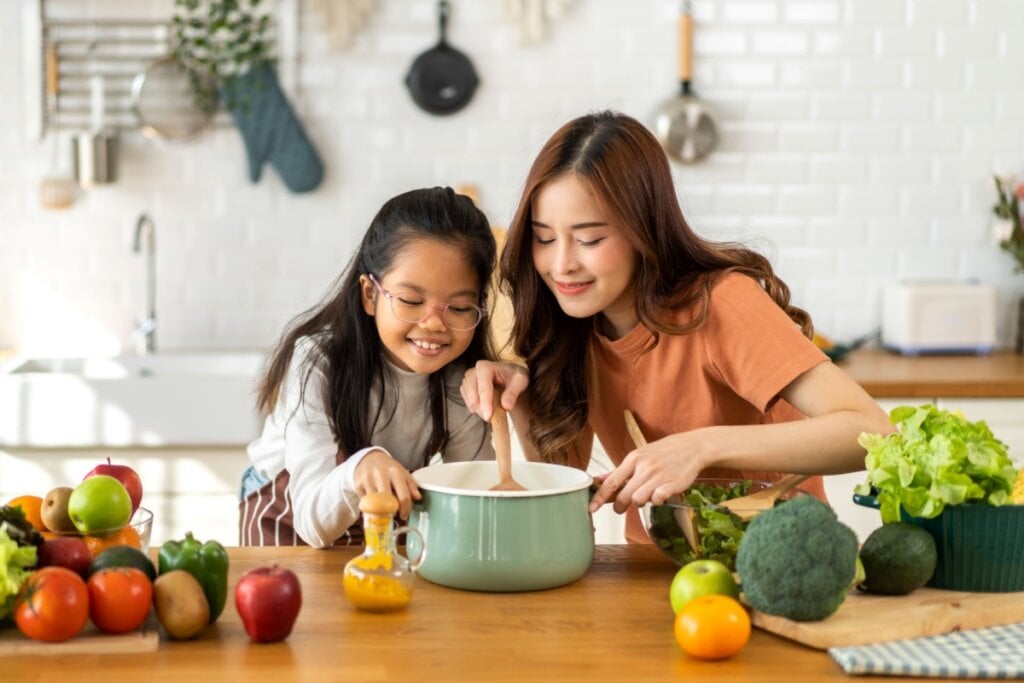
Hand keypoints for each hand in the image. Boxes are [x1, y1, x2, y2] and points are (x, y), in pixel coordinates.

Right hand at [352, 449, 420, 518]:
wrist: (368, 458)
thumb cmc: (388, 468)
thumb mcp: (402, 472)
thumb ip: (411, 485)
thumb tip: (418, 497)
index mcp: (396, 472)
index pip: (404, 496)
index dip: (405, 509)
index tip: (404, 515)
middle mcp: (381, 475)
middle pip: (388, 501)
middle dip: (391, 512)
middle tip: (393, 515)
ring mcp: (368, 479)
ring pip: (375, 504)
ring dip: (380, 512)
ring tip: (383, 511)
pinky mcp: (358, 485)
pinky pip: (365, 503)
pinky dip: (369, 507)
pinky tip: (373, 503)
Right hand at [460, 360, 529, 420]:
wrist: (508, 375)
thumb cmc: (514, 376)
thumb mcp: (520, 381)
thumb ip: (513, 393)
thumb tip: (506, 406)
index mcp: (485, 367)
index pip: (483, 388)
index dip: (485, 403)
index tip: (488, 416)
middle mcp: (473, 372)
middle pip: (473, 397)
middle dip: (483, 409)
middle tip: (495, 416)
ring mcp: (467, 380)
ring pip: (470, 402)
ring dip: (481, 410)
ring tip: (495, 409)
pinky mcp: (465, 388)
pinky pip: (468, 404)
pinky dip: (477, 409)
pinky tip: (487, 406)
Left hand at [588, 432, 707, 513]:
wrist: (691, 447)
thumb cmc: (662, 452)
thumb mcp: (639, 456)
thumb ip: (619, 471)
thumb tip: (599, 480)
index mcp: (633, 459)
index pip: (611, 482)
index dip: (599, 497)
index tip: (591, 508)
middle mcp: (644, 467)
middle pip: (623, 495)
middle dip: (619, 506)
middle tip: (621, 508)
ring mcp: (659, 476)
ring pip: (638, 500)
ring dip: (639, 502)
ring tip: (644, 496)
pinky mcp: (673, 484)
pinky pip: (657, 501)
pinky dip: (656, 502)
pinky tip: (659, 496)